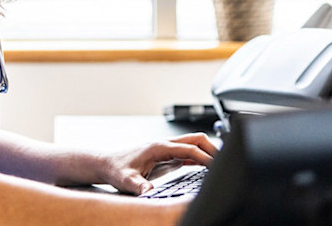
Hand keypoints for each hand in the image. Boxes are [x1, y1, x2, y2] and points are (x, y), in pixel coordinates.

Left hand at [99, 133, 217, 194]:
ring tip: (219, 165)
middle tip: (224, 162)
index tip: (215, 166)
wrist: (107, 164)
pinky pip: (188, 153)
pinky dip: (200, 158)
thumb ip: (138, 186)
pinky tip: (205, 167)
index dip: (204, 156)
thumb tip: (149, 193)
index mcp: (158, 147)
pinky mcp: (167, 156)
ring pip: (194, 143)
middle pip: (196, 139)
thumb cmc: (115, 168)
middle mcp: (164, 144)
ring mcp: (167, 149)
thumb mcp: (126, 180)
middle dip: (212, 148)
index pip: (189, 148)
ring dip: (207, 151)